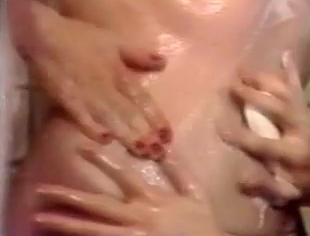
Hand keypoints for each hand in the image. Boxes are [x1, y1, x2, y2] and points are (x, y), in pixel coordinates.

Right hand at [14, 0, 170, 158]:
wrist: (46, 34)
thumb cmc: (83, 38)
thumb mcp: (117, 42)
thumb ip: (140, 55)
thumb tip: (164, 63)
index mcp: (122, 74)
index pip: (144, 101)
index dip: (157, 119)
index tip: (168, 137)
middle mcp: (108, 87)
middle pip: (130, 115)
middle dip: (145, 135)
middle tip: (159, 154)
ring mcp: (87, 94)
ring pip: (111, 119)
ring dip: (126, 136)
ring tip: (141, 153)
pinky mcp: (65, 99)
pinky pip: (81, 116)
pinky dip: (92, 128)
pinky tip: (103, 141)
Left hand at [34, 145, 219, 235]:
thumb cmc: (202, 223)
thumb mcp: (195, 193)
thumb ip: (180, 172)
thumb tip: (167, 150)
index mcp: (152, 198)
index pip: (122, 175)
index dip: (101, 161)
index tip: (82, 147)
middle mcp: (137, 216)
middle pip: (97, 205)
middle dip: (69, 197)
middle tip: (42, 191)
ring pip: (92, 230)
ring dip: (66, 224)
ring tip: (42, 218)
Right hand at [219, 52, 309, 207]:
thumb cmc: (301, 188)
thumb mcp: (283, 195)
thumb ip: (262, 186)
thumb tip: (239, 178)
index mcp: (293, 154)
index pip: (262, 143)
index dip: (240, 135)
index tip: (219, 126)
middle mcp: (300, 130)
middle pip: (276, 108)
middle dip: (253, 96)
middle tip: (230, 85)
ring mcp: (305, 117)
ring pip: (285, 93)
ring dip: (264, 79)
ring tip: (243, 68)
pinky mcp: (306, 111)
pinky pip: (299, 89)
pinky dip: (292, 71)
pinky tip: (285, 54)